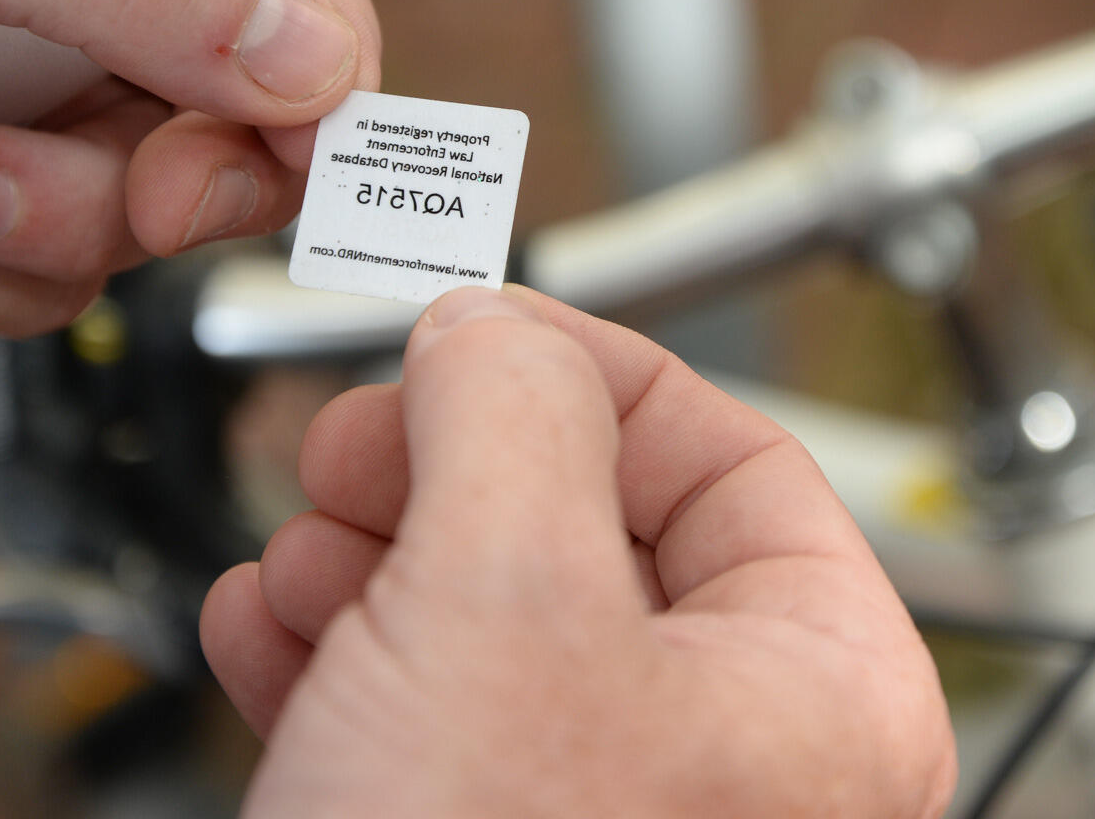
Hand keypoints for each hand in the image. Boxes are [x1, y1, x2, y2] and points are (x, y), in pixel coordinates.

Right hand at [201, 288, 956, 817]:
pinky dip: (348, 656)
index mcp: (823, 695)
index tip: (473, 331)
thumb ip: (510, 410)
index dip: (585, 370)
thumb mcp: (504, 595)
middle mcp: (740, 766)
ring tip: (301, 548)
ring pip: (500, 622)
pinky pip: (434, 719)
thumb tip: (490, 329)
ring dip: (383, 558)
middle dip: (458, 469)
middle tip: (361, 443)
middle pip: (598, 532)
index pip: (729, 457)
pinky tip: (272, 633)